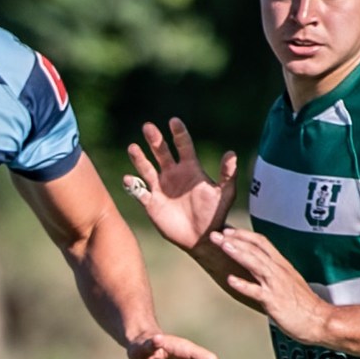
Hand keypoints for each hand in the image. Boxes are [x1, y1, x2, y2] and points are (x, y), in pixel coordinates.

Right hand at [122, 118, 240, 252]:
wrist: (203, 238)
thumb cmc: (216, 214)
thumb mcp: (225, 194)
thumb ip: (227, 174)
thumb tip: (231, 153)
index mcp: (190, 169)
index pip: (183, 145)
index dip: (178, 133)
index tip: (173, 121)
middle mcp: (172, 174)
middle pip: (161, 152)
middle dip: (155, 139)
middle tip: (148, 127)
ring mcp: (160, 188)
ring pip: (146, 169)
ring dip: (139, 158)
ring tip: (133, 147)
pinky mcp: (151, 203)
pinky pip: (139, 192)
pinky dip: (132, 185)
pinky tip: (128, 179)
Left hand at [211, 228, 330, 342]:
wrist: (319, 321)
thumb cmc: (303, 305)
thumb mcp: (288, 282)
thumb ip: (272, 273)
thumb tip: (257, 266)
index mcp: (281, 265)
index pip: (262, 243)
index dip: (244, 235)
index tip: (228, 230)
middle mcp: (279, 271)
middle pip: (255, 250)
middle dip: (235, 240)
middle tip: (216, 234)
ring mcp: (276, 285)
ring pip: (256, 264)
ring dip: (238, 253)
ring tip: (223, 245)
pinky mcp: (274, 301)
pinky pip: (257, 291)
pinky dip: (243, 285)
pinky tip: (230, 280)